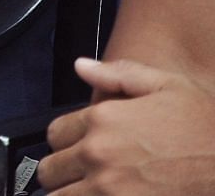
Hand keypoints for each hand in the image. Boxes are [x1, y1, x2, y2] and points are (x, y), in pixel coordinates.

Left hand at [39, 57, 214, 192]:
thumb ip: (117, 75)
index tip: (78, 148)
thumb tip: (82, 66)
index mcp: (102, 120)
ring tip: (90, 191)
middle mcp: (98, 155)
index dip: (65, 142)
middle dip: (63, 173)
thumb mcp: (168, 86)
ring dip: (72, 194)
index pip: (53, 134)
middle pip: (50, 171)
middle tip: (82, 175)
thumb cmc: (208, 127)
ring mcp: (109, 190)